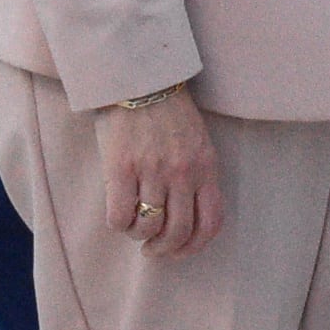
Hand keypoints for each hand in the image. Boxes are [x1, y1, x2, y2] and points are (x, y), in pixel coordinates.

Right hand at [101, 85, 221, 257]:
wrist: (138, 79)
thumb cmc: (168, 111)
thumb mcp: (197, 140)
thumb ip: (197, 174)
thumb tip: (186, 214)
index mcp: (206, 166)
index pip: (210, 223)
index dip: (194, 247)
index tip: (179, 251)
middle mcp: (183, 173)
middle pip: (178, 232)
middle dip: (164, 249)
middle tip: (153, 249)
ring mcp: (152, 171)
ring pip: (148, 226)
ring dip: (140, 236)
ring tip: (135, 229)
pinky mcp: (121, 168)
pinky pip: (120, 215)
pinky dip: (119, 224)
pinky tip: (119, 216)